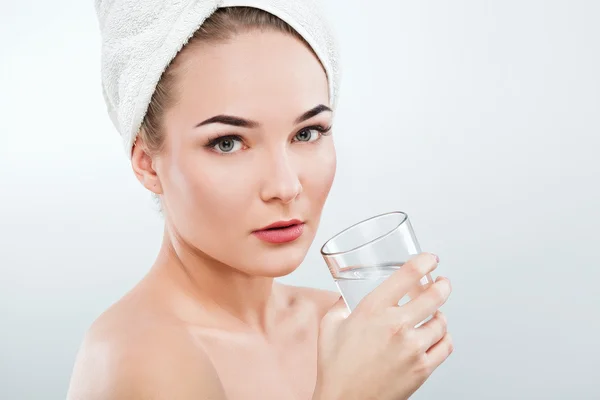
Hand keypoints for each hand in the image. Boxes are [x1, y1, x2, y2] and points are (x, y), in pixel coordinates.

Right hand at [313, 253, 452, 399]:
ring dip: (439, 314)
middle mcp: (395, 325)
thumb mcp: (329, 326)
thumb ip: (340, 305)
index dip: (424, 262)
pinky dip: (443, 337)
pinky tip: (436, 336)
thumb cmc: (335, 368)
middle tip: (442, 283)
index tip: (430, 259)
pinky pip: (445, 345)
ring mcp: (412, 347)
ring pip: (442, 321)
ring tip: (434, 314)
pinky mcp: (422, 368)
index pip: (407, 275)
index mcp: (372, 309)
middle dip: (442, 285)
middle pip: (434, 295)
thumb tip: (346, 296)